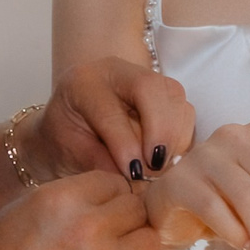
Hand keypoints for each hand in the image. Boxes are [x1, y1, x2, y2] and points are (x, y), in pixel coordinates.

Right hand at [0, 171, 165, 249]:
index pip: (114, 182)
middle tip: (114, 229)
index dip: (111, 194)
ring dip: (138, 242)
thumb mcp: (25, 207)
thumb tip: (107, 196)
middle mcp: (86, 225)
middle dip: (128, 216)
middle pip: (136, 207)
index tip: (104, 206)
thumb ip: (69, 197)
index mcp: (62, 198)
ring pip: (149, 239)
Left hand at [34, 57, 197, 181]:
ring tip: (159, 166)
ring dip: (174, 136)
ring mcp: (144, 78)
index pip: (111, 111)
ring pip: (175, 98)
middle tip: (156, 166)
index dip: (125, 144)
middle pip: (151, 88)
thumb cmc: (65, 140)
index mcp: (83, 83)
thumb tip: (137, 176)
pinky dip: (180, 138)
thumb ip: (100, 162)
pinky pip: (184, 111)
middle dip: (160, 131)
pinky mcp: (164, 93)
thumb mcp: (70, 153)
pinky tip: (167, 158)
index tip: (133, 173)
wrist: (69, 126)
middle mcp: (116, 72)